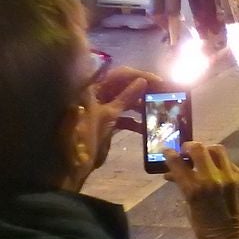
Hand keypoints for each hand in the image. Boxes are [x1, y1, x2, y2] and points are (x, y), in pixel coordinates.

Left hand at [65, 67, 153, 189]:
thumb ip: (125, 97)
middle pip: (124, 86)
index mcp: (94, 89)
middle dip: (143, 90)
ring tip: (157, 109)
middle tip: (162, 94)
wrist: (76, 163)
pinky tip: (145, 127)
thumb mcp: (108, 114)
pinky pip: (124, 116)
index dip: (140, 76)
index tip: (159, 82)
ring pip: (126, 101)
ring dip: (141, 105)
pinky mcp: (108, 122)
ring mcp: (104, 108)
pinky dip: (135, 120)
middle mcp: (99, 95)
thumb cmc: (88, 134)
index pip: (120, 75)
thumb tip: (142, 81)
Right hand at [162, 142, 238, 238]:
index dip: (170, 155)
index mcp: (195, 190)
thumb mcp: (190, 210)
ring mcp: (230, 177)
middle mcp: (212, 179)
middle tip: (185, 151)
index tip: (167, 151)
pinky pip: (229, 163)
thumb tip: (174, 175)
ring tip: (202, 157)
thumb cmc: (208, 230)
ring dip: (206, 151)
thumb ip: (184, 189)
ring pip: (217, 150)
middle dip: (188, 147)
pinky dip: (220, 164)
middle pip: (198, 149)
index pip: (178, 164)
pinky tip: (217, 171)